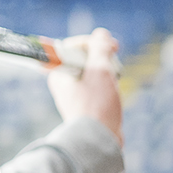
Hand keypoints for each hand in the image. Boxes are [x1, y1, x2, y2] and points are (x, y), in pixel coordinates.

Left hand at [46, 27, 122, 145]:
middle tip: (114, 62)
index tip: (111, 46)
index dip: (93, 42)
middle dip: (102, 57)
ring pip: (92, 72)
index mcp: (58, 71)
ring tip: (113, 81)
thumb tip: (101, 34)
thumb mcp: (100, 69)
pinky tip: (113, 93)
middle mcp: (62, 81)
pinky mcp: (84, 104)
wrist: (98, 138)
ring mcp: (73, 93)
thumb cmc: (96, 103)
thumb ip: (100, 48)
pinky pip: (96, 86)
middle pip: (83, 58)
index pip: (73, 46)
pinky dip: (106, 85)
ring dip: (106, 72)